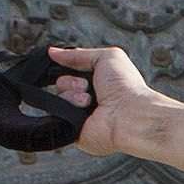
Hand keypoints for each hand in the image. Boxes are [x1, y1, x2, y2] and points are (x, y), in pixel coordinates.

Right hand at [43, 43, 171, 154]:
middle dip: (70, 81)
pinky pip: (56, 115)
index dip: (67, 67)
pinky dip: (68, 108)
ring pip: (57, 98)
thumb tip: (53, 52)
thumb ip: (79, 54)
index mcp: (97, 82)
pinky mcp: (73, 130)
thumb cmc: (126, 87)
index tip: (69, 65)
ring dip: (71, 94)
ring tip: (89, 100)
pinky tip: (84, 110)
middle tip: (87, 86)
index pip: (70, 71)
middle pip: (61, 84)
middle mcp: (89, 99)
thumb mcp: (107, 58)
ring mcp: (80, 115)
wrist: (130, 115)